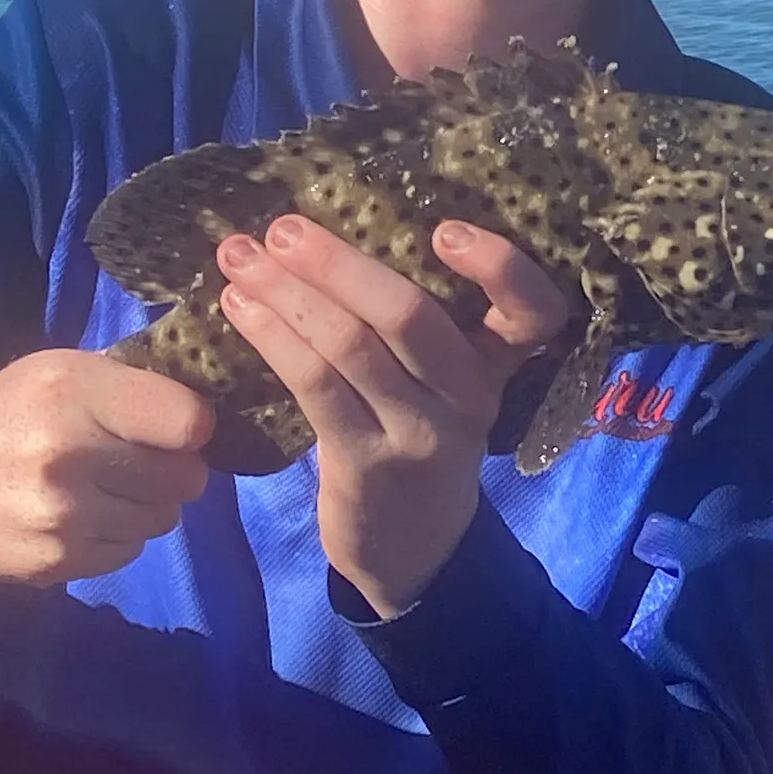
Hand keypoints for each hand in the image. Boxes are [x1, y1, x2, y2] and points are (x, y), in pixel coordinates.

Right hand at [0, 350, 213, 584]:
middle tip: (137, 459)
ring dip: (146, 505)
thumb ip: (131, 387)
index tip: (174, 427)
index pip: (190, 423)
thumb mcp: (59, 373)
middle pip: (186, 479)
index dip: (191, 428)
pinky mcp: (50, 565)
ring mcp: (60, 517)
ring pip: (163, 520)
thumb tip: (209, 413)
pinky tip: (77, 516)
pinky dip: (115, 536)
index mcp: (73, 390)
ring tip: (102, 486)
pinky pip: (127, 552)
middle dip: (172, 469)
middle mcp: (68, 453)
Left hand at [216, 214, 566, 616]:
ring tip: (239, 256)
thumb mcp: (447, 384)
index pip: (533, 311)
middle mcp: (469, 396)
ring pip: (350, 346)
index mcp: (497, 363)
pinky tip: (239, 308)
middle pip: (410, 316)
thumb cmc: (421, 438)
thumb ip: (420, 320)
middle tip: (283, 227)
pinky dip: (271, 337)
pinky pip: (315, 385)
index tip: (444, 229)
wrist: (415, 548)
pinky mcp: (367, 463)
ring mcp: (420, 433)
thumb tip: (337, 224)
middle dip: (337, 262)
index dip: (499, 265)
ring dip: (285, 293)